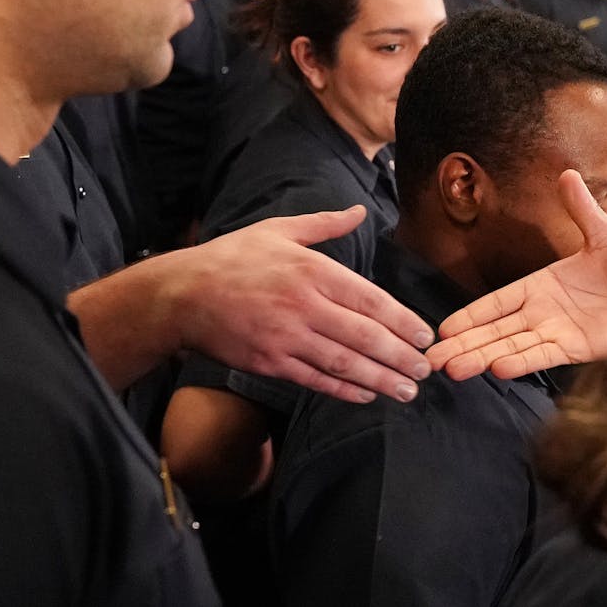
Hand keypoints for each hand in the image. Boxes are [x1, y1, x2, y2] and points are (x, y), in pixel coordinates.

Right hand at [168, 207, 434, 402]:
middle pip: (364, 336)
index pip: (370, 300)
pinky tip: (368, 394)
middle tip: (426, 368)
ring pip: (344, 363)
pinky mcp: (269, 363)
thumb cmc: (232, 258)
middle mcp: (304, 306)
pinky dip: (345, 389)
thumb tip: (360, 211)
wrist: (180, 295)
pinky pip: (316, 379)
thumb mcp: (279, 230)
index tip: (425, 335)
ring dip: (381, 379)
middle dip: (400, 356)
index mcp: (311, 270)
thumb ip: (325, 224)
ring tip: (408, 389)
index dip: (402, 320)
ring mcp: (286, 338)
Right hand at [427, 170, 606, 380]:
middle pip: (495, 332)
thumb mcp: (606, 233)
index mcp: (543, 286)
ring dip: (481, 357)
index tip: (444, 329)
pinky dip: (521, 361)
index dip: (471, 316)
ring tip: (452, 369)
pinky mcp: (576, 349)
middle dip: (464, 345)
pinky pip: (542, 355)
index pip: (497, 303)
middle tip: (431, 360)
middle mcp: (544, 313)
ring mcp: (557, 333)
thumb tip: (567, 173)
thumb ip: (581, 209)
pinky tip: (497, 368)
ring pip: (510, 347)